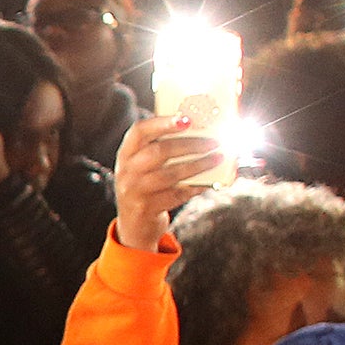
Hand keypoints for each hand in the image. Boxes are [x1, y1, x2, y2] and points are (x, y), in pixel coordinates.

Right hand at [111, 114, 219, 253]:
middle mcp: (126, 171)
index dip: (163, 122)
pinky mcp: (146, 208)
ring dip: (198, 165)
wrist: (134, 224)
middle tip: (214, 142)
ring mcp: (134, 191)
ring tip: (218, 158)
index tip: (187, 119)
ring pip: (170, 174)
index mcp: (126, 154)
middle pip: (159, 151)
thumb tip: (200, 131)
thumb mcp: (144, 166)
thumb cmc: (146, 186)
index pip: (140, 131)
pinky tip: (209, 183)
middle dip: (191, 145)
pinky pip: (177, 194)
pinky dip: (195, 187)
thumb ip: (162, 148)